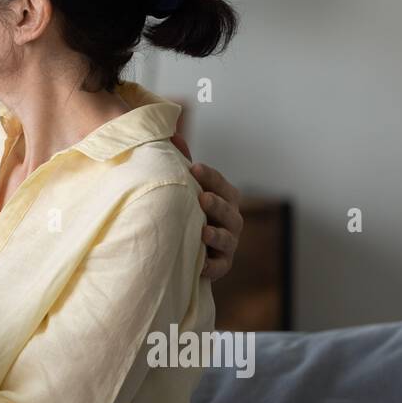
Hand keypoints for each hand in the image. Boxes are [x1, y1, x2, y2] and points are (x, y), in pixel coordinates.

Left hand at [169, 132, 242, 281]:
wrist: (179, 246)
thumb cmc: (183, 209)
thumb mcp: (181, 186)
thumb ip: (179, 163)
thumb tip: (171, 134)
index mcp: (223, 197)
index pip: (221, 184)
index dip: (210, 176)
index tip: (194, 168)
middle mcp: (230, 219)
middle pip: (229, 210)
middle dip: (217, 204)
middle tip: (202, 197)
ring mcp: (227, 243)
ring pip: (227, 238)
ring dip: (217, 234)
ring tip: (203, 231)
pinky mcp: (220, 265)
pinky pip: (219, 267)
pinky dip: (212, 266)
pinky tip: (200, 264)